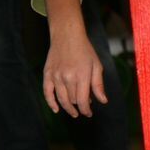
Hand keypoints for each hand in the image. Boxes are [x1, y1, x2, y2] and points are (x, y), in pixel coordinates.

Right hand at [42, 0, 106, 116]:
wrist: (67, 36)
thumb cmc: (85, 51)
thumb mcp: (97, 66)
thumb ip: (98, 85)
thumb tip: (103, 101)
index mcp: (82, 76)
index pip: (82, 100)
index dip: (86, 110)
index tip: (89, 113)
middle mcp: (67, 77)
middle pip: (72, 100)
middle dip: (79, 106)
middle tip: (84, 107)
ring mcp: (56, 76)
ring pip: (61, 98)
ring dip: (67, 108)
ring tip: (73, 112)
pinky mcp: (47, 74)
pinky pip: (47, 92)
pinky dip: (51, 102)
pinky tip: (56, 109)